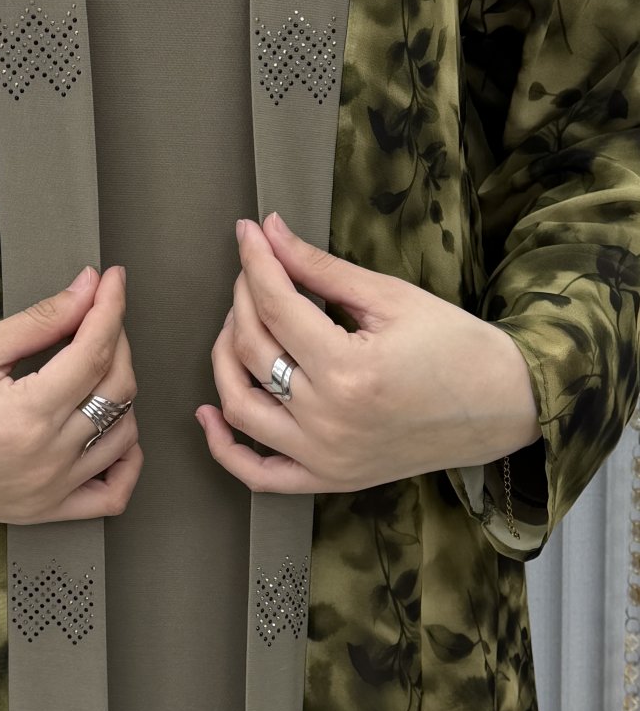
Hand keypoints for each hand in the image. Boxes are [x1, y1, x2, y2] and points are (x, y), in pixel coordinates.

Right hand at [0, 265, 142, 523]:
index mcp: (27, 416)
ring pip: (123, 436)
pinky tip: (115, 431)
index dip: (110, 307)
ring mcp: (48, 492)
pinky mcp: (42, 511)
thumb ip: (40, 321)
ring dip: (122, 392)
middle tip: (98, 310)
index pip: (94, 352)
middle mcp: (46, 459)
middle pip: (116, 390)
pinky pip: (110, 496)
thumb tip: (87, 288)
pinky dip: (126, 463)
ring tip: (96, 362)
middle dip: (116, 339)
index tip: (112, 279)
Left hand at [194, 213, 541, 494]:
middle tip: (254, 268)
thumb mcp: (389, 297)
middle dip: (243, 297)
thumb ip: (321, 268)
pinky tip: (209, 413)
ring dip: (225, 358)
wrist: (501, 406)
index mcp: (349, 371)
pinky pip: (259, 474)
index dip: (256, 262)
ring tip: (236, 323)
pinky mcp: (328, 478)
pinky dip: (225, 448)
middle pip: (254, 350)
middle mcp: (329, 421)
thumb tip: (271, 232)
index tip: (247, 232)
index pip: (276, 305)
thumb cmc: (455, 346)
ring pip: (241, 406)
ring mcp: (325, 457)